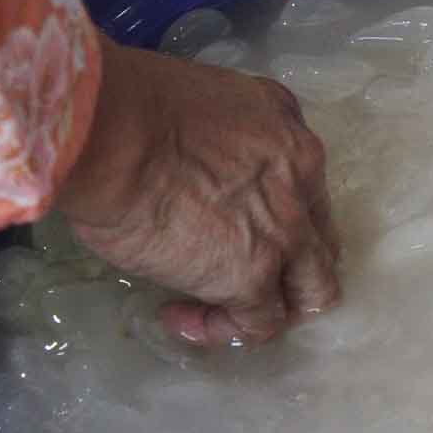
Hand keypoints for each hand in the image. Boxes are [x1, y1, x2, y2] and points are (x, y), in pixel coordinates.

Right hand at [56, 39, 339, 345]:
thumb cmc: (125, 107)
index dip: (272, 210)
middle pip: (321, 238)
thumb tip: (187, 171)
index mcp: (287, 127)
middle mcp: (302, 177)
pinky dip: (224, 330)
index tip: (224, 219)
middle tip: (238, 274)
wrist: (111, 132)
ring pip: (311, 289)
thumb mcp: (199, 101)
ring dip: (272, 305)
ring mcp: (286, 230)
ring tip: (217, 309)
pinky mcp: (253, 276)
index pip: (304, 183)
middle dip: (288, 264)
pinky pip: (259, 324)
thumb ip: (217, 140)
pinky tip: (181, 317)